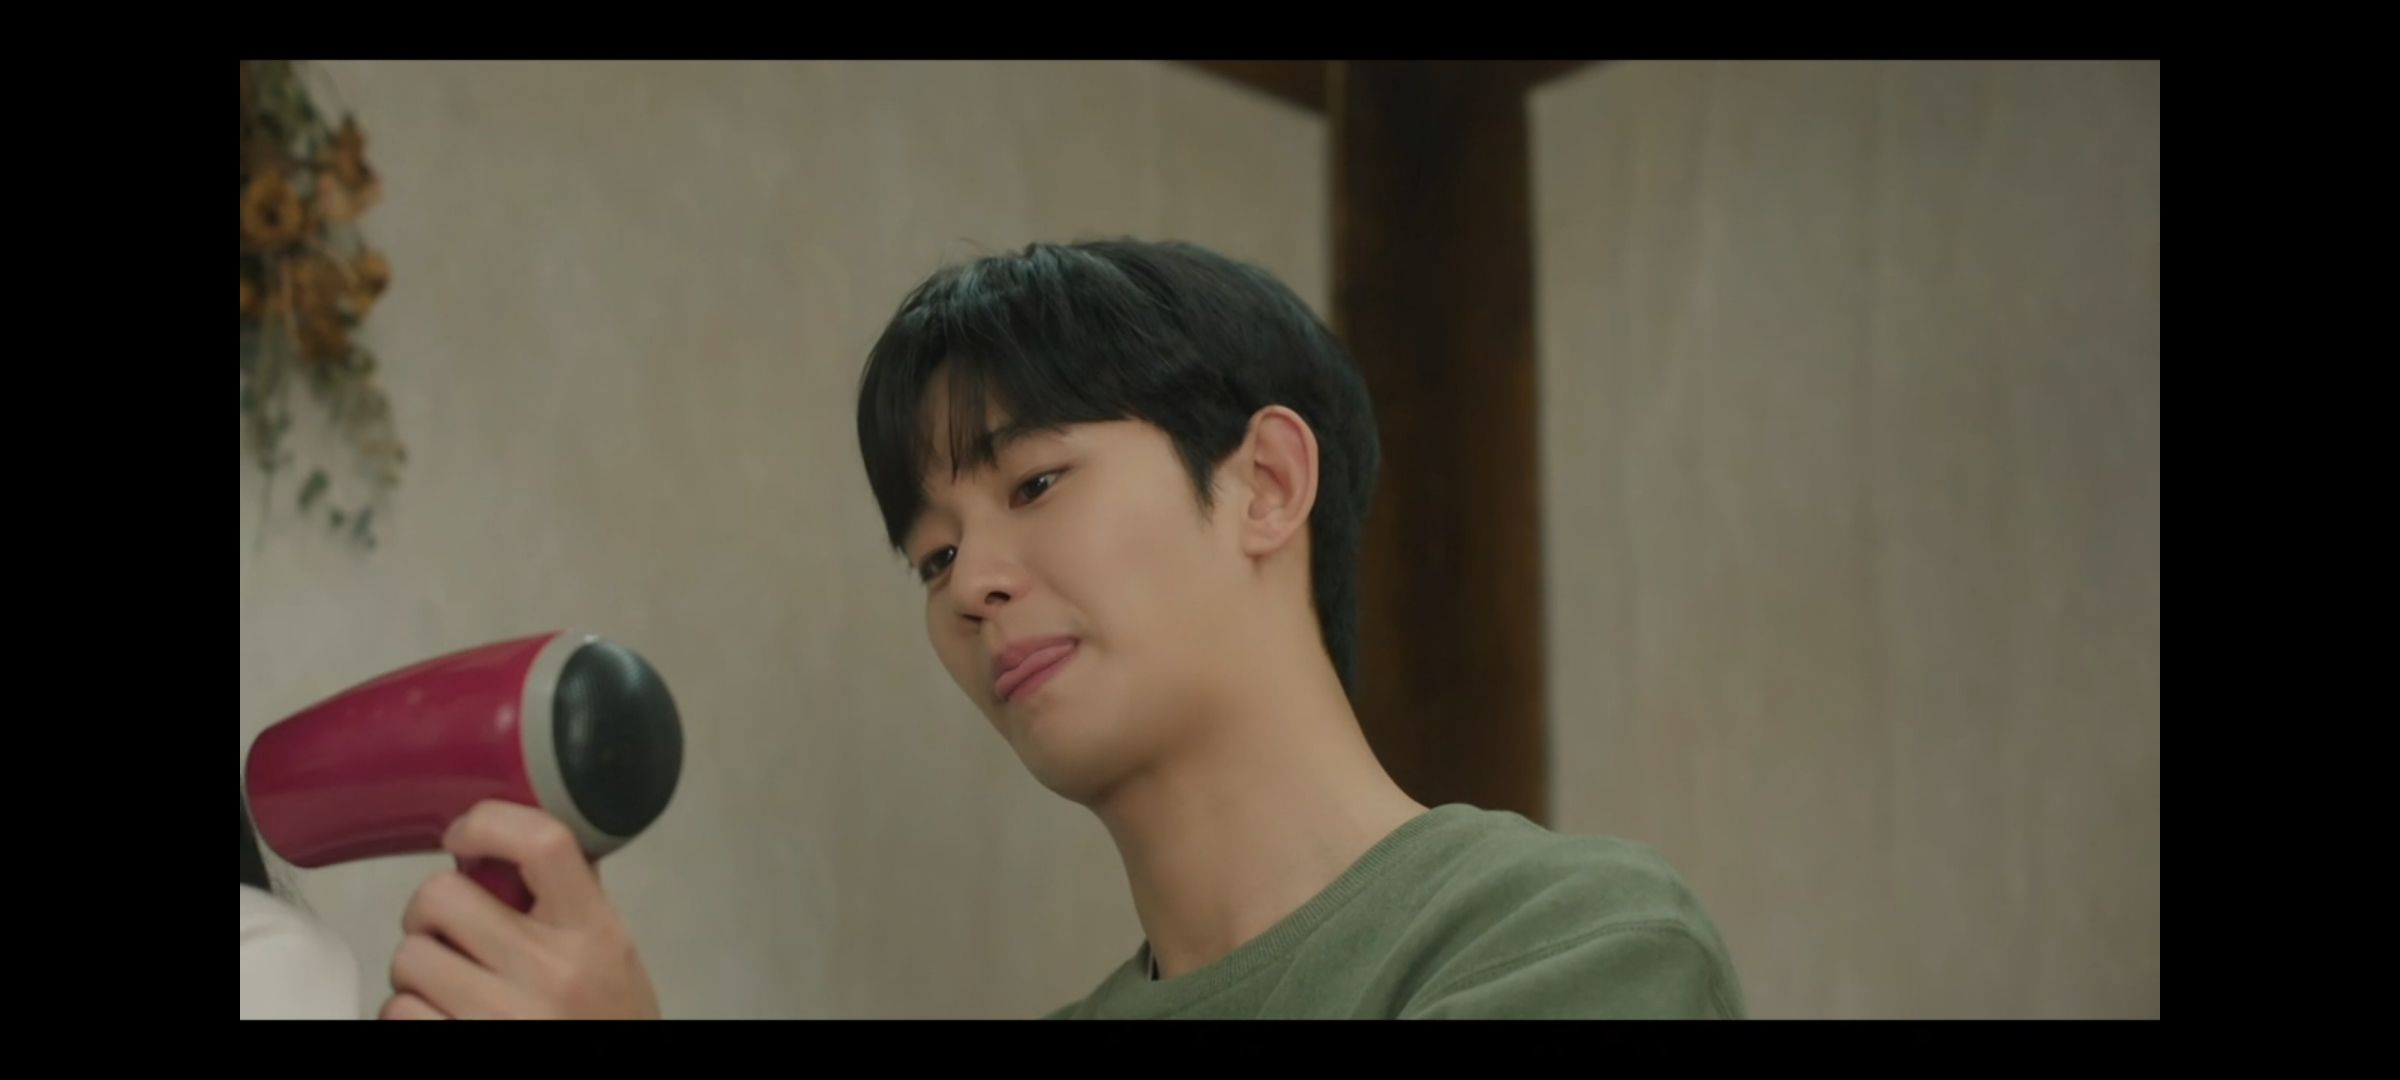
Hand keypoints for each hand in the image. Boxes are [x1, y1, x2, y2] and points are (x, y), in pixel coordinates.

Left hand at [380, 800, 661, 1018]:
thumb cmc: (610, 1020)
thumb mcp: (612, 952)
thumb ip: (573, 899)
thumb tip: (518, 840)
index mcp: (594, 931)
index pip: (543, 844)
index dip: (487, 823)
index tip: (463, 835)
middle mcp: (551, 971)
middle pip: (441, 897)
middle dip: (430, 913)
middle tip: (446, 929)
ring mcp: (503, 1018)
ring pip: (408, 958)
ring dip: (417, 970)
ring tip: (449, 982)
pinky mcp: (465, 1047)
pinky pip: (397, 1013)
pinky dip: (408, 1013)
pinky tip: (441, 1016)